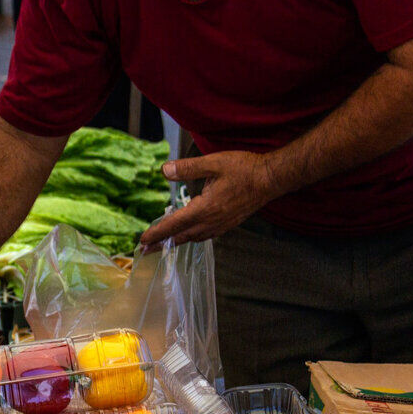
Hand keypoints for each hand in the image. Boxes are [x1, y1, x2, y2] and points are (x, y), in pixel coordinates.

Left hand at [140, 151, 281, 246]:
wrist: (271, 179)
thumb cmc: (244, 169)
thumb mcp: (214, 162)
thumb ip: (188, 167)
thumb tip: (165, 170)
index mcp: (205, 208)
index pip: (174, 224)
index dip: (157, 233)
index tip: (142, 242)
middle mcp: (211, 222)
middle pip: (181, 237)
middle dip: (161, 244)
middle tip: (144, 250)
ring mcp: (221, 225)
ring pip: (193, 238)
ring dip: (176, 242)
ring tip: (162, 244)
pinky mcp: (228, 224)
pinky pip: (205, 236)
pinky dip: (191, 237)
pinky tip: (188, 234)